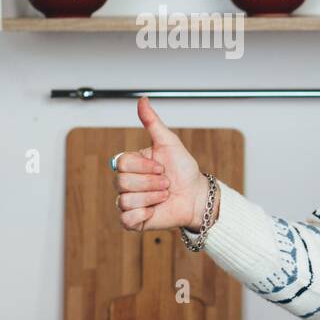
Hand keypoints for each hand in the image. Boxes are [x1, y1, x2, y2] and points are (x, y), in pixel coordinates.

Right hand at [114, 95, 213, 230]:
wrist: (197, 195)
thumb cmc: (184, 170)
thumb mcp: (170, 143)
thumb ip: (153, 122)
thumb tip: (142, 99)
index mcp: (130, 164)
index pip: (123, 163)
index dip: (146, 167)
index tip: (162, 167)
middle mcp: (125, 183)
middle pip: (123, 182)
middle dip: (152, 183)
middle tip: (166, 183)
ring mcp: (128, 202)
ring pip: (125, 200)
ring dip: (152, 198)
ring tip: (164, 195)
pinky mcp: (133, 220)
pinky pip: (126, 219)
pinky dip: (144, 214)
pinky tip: (155, 210)